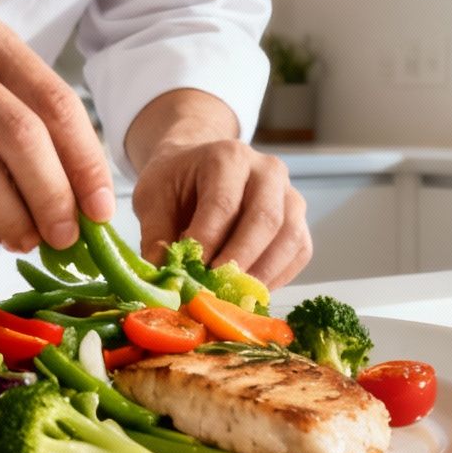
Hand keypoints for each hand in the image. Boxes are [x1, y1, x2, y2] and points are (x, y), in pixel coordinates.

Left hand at [131, 140, 310, 286]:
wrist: (197, 170)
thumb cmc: (176, 183)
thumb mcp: (152, 198)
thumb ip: (156, 234)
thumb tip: (165, 275)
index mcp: (228, 157)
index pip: (223, 204)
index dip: (208, 242)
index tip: (190, 271)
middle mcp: (267, 170)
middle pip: (265, 219)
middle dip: (238, 261)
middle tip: (214, 290)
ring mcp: (290, 194)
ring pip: (289, 238)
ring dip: (261, 274)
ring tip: (231, 295)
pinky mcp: (298, 221)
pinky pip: (299, 253)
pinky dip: (277, 277)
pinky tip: (249, 290)